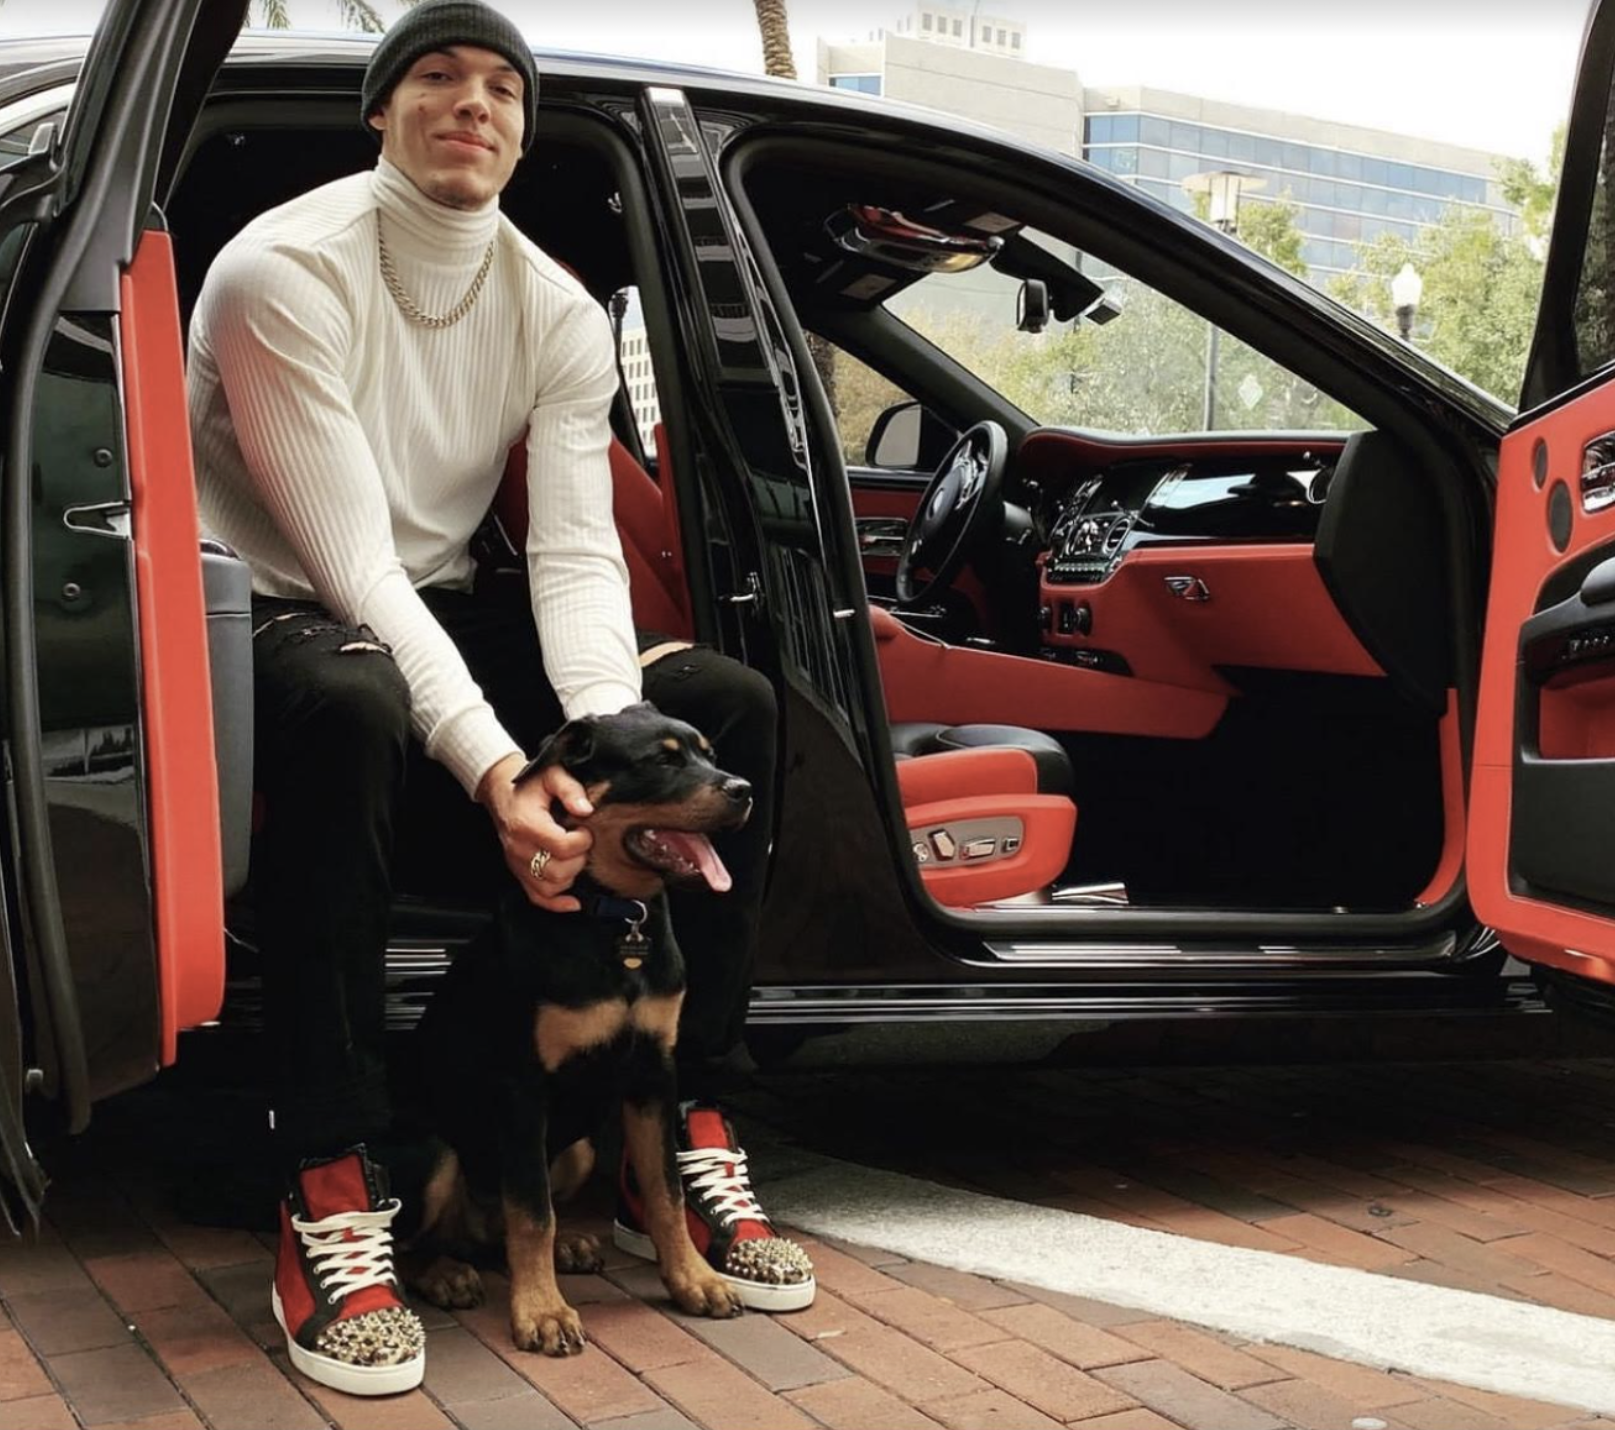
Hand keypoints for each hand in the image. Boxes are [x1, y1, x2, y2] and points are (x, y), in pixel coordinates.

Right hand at [477, 753, 593, 911]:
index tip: (585, 829)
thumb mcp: (551, 775)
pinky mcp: (519, 872)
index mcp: (527, 825)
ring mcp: (517, 864)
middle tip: (581, 843)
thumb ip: (570, 789)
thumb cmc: (527, 784)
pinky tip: (573, 901)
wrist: (500, 790)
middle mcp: (519, 849)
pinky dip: (557, 903)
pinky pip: (537, 898)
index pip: (562, 847)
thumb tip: (586, 809)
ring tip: (574, 857)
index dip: (582, 841)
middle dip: (579, 859)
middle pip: (557, 872)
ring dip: (570, 876)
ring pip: (550, 887)